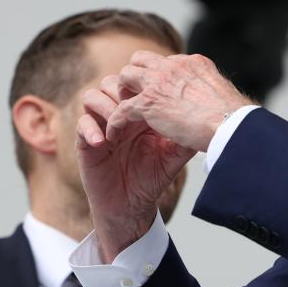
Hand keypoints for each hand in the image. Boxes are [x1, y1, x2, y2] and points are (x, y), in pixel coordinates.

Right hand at [77, 75, 194, 262]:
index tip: (153, 96)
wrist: (132, 205)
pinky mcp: (86, 142)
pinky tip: (103, 141)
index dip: (142, 84)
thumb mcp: (173, 157)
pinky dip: (90, 128)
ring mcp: (101, 126)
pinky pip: (81, 124)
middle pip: (112, 82)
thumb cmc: (152, 178)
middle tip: (133, 104)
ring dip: (105, 105)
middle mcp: (119, 115)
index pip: (137, 83)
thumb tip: (205, 123)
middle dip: (121, 89)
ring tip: (117, 121)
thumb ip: (185, 138)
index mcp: (140, 112)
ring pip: (92, 95)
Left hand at [108, 53, 253, 152]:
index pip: (167, 61)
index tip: (158, 91)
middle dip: (135, 76)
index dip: (159, 76)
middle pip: (141, 59)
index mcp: (194, 63)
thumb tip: (213, 102)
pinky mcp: (147, 103)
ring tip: (121, 109)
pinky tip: (114, 133)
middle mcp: (174, 66)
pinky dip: (115, 121)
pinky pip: (121, 109)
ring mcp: (159, 82)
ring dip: (122, 92)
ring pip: (126, 76)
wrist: (230, 124)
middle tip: (135, 95)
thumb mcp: (222, 95)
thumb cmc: (233, 117)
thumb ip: (209, 93)